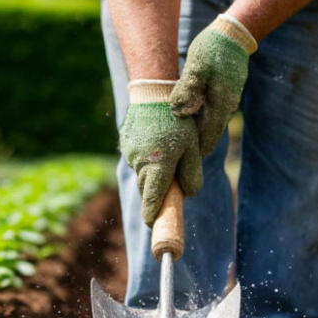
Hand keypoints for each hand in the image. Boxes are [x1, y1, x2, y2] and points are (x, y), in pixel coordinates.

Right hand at [120, 80, 203, 224]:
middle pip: (147, 190)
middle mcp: (140, 163)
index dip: (153, 215)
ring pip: (143, 175)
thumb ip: (191, 173)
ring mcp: (130, 154)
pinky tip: (156, 143)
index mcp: (158, 165)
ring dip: (153, 174)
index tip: (153, 225)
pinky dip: (147, 160)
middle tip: (171, 188)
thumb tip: (189, 194)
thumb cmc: (178, 120)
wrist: (153, 92)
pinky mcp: (125, 145)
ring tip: (167, 154)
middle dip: (157, 193)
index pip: (152, 200)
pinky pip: (137, 161)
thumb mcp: (192, 147)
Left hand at [170, 15, 256, 156]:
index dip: (193, 154)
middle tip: (168, 156)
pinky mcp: (221, 95)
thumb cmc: (213, 48)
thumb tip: (178, 112)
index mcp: (221, 105)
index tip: (176, 163)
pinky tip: (179, 117)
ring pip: (205, 124)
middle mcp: (225, 108)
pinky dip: (194, 118)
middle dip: (190, 146)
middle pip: (206, 136)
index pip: (207, 140)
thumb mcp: (197, 67)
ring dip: (190, 132)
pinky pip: (207, 112)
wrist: (233, 33)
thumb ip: (188, 90)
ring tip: (169, 139)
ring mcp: (225, 102)